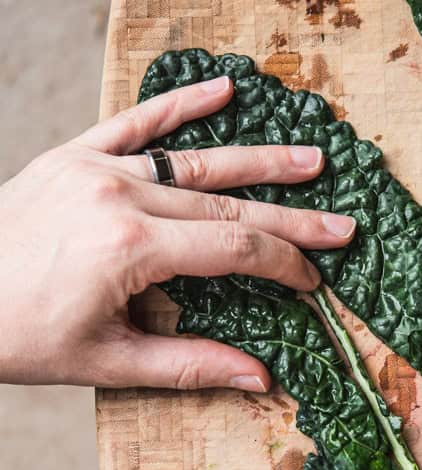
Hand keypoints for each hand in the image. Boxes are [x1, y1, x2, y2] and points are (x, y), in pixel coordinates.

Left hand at [0, 75, 353, 390]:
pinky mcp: (72, 156)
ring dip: (258, 161)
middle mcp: (117, 196)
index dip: (283, 264)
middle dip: (291, 219)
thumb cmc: (19, 335)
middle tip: (342, 226)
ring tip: (311, 159)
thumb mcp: (106, 363)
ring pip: (194, 162)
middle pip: (227, 205)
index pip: (232, 249)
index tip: (313, 281)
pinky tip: (223, 90)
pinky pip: (135, 123)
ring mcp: (94, 169)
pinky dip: (180, 106)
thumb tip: (260, 380)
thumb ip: (189, 366)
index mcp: (128, 249)